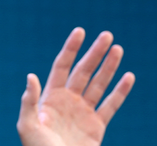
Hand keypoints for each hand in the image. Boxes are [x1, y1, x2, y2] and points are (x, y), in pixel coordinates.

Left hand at [17, 27, 134, 145]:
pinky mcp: (96, 126)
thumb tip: (31, 76)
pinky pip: (111, 105)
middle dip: (95, 53)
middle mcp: (67, 101)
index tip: (80, 31)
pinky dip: (120, 91)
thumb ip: (29, 101)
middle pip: (83, 71)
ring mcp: (83, 112)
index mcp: (49, 97)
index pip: (62, 66)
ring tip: (118, 49)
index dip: (71, 49)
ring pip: (98, 84)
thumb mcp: (27, 125)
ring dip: (109, 67)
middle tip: (107, 35)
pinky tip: (128, 76)